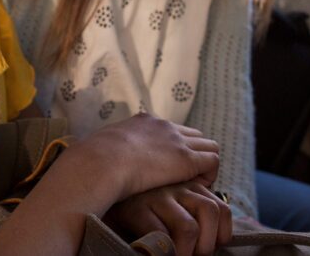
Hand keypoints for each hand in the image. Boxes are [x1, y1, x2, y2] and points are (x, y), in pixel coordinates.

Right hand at [71, 113, 220, 203]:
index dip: (176, 148)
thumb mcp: (103, 148)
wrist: (102, 162)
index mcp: (144, 121)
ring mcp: (178, 141)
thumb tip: (101, 160)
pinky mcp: (187, 159)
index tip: (169, 168)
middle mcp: (165, 126)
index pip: (172, 130)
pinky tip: (196, 187)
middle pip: (195, 135)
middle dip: (195, 154)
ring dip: (205, 164)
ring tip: (194, 184)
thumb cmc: (96, 161)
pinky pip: (213, 161)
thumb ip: (111, 149)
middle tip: (187, 178)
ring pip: (209, 145)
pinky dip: (209, 174)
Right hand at [105, 180, 232, 255]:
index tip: (211, 247)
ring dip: (188, 251)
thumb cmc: (146, 205)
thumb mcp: (173, 203)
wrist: (108, 192)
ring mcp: (157, 198)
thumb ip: (192, 213)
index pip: (221, 208)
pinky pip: (159, 235)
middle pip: (210, 211)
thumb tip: (210, 244)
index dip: (222, 233)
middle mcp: (177, 187)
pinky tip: (159, 254)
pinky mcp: (137, 210)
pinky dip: (164, 251)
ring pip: (188, 227)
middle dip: (208, 243)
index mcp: (190, 185)